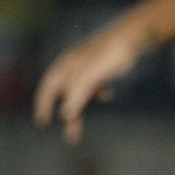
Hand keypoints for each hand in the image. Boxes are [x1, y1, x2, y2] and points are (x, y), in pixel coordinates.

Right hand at [33, 26, 140, 143]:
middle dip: (69, 115)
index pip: (47, 90)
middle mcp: (71, 68)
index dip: (43, 106)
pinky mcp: (99, 68)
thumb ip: (77, 97)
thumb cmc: (107, 56)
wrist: (131, 38)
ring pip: (80, 92)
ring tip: (93, 113)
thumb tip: (65, 116)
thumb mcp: (89, 78)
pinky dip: (97, 94)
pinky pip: (93, 86)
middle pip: (64, 95)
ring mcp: (85, 68)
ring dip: (85, 104)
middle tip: (72, 135)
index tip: (43, 123)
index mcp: (63, 67)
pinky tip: (108, 93)